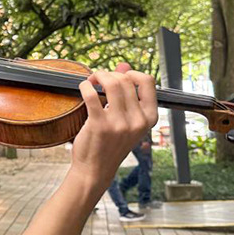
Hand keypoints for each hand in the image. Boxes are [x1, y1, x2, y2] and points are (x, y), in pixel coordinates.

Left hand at [69, 62, 157, 191]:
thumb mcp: (127, 120)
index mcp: (149, 118)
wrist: (96, 169)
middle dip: (110, 73)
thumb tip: (124, 65)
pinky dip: (85, 85)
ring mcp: (119, 124)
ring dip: (97, 76)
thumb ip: (128, 92)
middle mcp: (137, 121)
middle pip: (126, 80)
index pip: (148, 82)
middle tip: (99, 79)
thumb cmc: (111, 143)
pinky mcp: (99, 125)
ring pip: (111, 83)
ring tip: (91, 81)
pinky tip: (83, 87)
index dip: (132, 73)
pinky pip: (92, 94)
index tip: (120, 77)